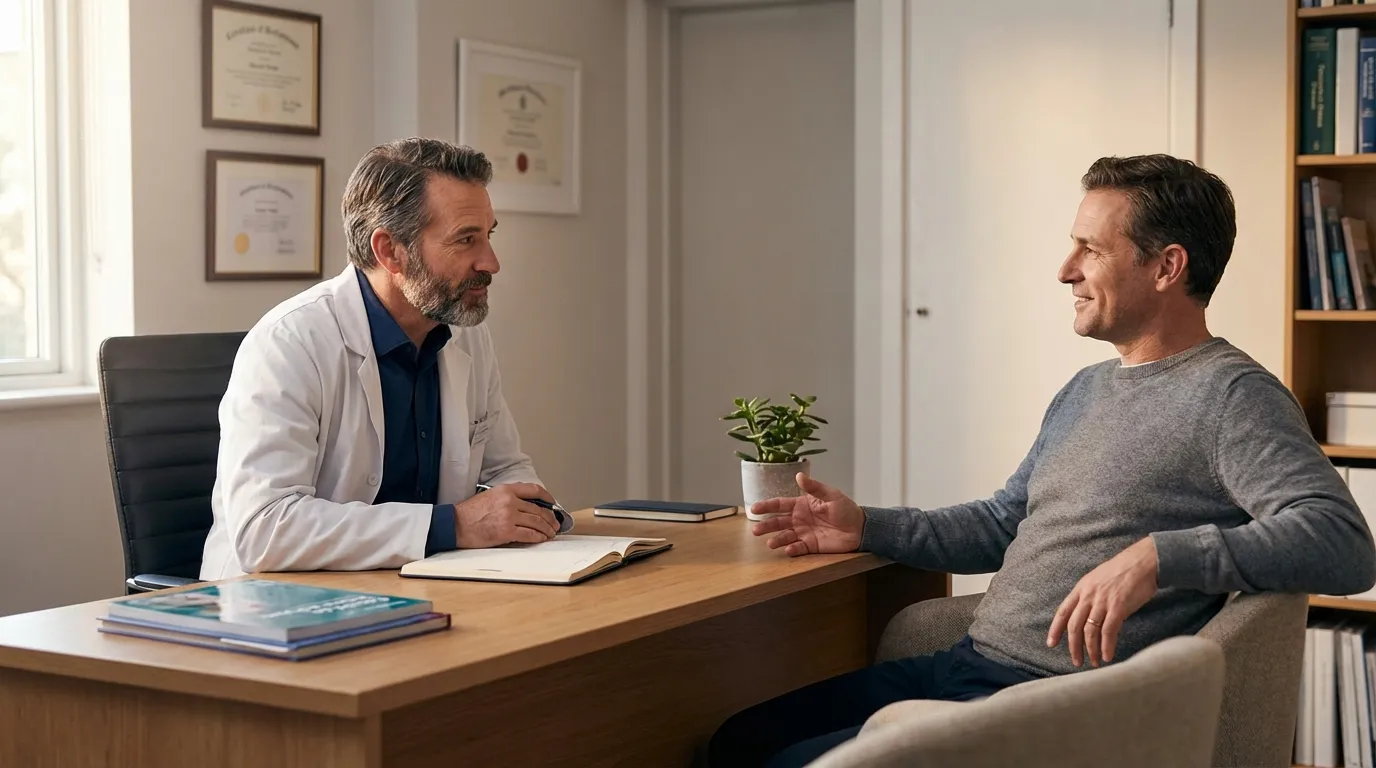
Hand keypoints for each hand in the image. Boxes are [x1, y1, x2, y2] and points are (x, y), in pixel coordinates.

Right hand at [454, 482, 559, 547]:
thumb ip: (508, 497)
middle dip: (550, 518)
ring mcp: (509, 516)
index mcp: (506, 490)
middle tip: (554, 524)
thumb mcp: (490, 496)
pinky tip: (541, 538)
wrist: (455, 524)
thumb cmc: (470, 512)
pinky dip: (538, 537)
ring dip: (546, 529)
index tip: (553, 504)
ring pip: (536, 522)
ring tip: (550, 533)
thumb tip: (526, 505)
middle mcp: (509, 501)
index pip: (534, 489)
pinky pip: (529, 534)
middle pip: (538, 509)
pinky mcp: (506, 531)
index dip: (548, 497)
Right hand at [749, 473, 864, 555]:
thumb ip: (814, 487)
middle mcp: (799, 519)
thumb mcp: (831, 494)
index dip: (766, 506)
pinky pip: (798, 548)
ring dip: (776, 539)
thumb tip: (798, 476)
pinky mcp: (811, 546)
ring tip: (770, 543)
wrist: (859, 528)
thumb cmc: (845, 509)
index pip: (780, 504)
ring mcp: (804, 533)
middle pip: (778, 522)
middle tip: (755, 530)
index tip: (754, 508)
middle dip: (766, 526)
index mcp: (801, 504)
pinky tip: (788, 550)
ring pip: (785, 536)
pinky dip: (792, 549)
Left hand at [1047, 536, 1158, 667]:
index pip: (1063, 612)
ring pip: (1090, 631)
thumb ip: (1090, 597)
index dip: (1055, 629)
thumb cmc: (1122, 571)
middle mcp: (1088, 596)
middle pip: (1074, 626)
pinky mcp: (1118, 607)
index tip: (1050, 644)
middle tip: (1076, 661)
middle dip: (1074, 646)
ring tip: (1094, 662)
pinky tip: (1107, 656)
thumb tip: (1088, 616)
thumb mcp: (1098, 580)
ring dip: (1091, 650)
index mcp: (1081, 588)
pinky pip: (1108, 631)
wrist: (1142, 562)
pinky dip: (1106, 646)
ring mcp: (1102, 601)